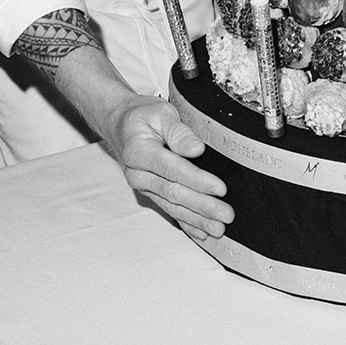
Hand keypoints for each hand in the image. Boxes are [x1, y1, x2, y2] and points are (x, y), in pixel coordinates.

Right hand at [105, 92, 233, 241]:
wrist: (120, 124)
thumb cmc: (140, 116)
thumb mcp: (160, 112)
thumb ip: (178, 131)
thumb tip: (195, 149)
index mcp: (138, 151)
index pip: (172, 169)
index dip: (197, 180)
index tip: (219, 188)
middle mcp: (138, 173)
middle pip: (174, 193)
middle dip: (202, 206)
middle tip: (225, 214)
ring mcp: (143, 186)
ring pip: (173, 206)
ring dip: (197, 219)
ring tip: (218, 228)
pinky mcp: (151, 192)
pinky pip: (169, 209)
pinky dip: (186, 222)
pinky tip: (201, 232)